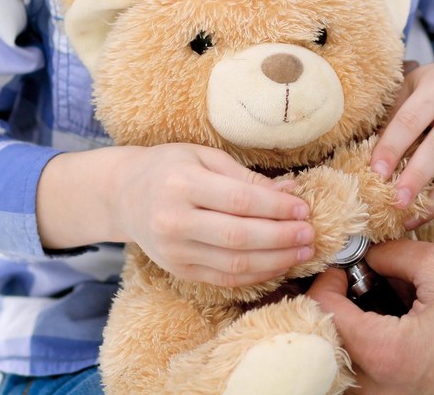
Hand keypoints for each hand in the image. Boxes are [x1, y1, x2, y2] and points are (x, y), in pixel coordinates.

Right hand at [37, 143, 314, 286]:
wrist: (123, 194)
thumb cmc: (168, 167)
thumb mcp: (204, 157)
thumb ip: (246, 176)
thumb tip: (292, 191)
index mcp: (182, 184)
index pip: (240, 201)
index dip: (277, 209)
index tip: (303, 209)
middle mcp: (174, 220)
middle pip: (239, 237)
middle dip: (282, 238)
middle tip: (310, 234)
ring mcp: (174, 250)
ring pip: (234, 264)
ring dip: (275, 260)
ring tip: (302, 251)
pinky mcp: (178, 269)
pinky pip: (223, 278)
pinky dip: (256, 275)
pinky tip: (278, 265)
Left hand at [308, 239, 433, 394]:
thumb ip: (394, 256)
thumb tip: (367, 254)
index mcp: (386, 353)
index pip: (326, 315)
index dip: (327, 280)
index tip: (344, 261)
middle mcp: (384, 387)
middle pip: (333, 344)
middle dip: (338, 305)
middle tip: (358, 276)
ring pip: (351, 363)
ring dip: (356, 327)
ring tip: (382, 295)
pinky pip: (377, 375)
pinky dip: (377, 345)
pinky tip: (403, 318)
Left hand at [370, 53, 433, 226]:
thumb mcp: (411, 88)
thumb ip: (392, 117)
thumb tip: (362, 159)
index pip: (412, 119)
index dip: (391, 147)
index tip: (374, 173)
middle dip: (415, 179)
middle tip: (394, 203)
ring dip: (433, 202)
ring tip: (408, 218)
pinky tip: (426, 212)